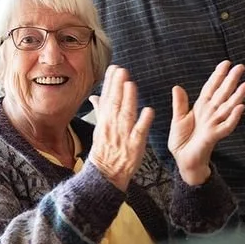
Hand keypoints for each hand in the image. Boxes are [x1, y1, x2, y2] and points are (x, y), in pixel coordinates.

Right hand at [87, 65, 153, 191]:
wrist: (105, 174)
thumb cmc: (104, 150)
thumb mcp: (99, 129)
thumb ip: (100, 110)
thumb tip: (95, 96)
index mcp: (104, 121)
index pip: (107, 98)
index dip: (110, 83)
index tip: (114, 68)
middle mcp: (112, 126)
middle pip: (115, 103)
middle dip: (118, 86)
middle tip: (122, 71)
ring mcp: (123, 136)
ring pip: (126, 115)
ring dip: (129, 100)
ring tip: (131, 84)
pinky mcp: (134, 146)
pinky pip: (139, 132)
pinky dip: (143, 121)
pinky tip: (149, 110)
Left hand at [168, 61, 244, 184]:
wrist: (183, 161)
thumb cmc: (182, 141)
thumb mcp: (178, 119)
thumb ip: (180, 104)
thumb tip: (177, 86)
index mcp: (201, 107)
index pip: (211, 88)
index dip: (218, 76)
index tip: (225, 63)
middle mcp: (210, 113)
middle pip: (223, 94)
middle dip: (231, 80)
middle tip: (241, 67)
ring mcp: (214, 124)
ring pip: (228, 107)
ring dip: (238, 96)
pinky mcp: (214, 136)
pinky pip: (226, 126)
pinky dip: (233, 118)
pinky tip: (240, 108)